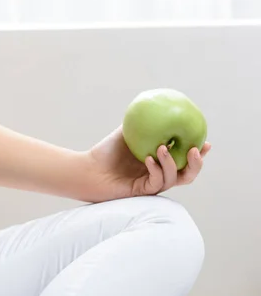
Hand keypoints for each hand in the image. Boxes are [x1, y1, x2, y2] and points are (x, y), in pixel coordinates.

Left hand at [84, 126, 210, 201]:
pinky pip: (156, 182)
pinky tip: (149, 158)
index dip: (198, 153)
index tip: (206, 142)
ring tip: (163, 148)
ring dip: (171, 163)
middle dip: (196, 164)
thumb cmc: (106, 152)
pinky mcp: (141, 192)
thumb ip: (143, 122)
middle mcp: (159, 175)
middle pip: (187, 174)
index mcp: (160, 162)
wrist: (88, 169)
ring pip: (173, 179)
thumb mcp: (127, 132)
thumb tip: (158, 104)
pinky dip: (156, 169)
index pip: (185, 160)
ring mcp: (151, 185)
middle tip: (195, 150)